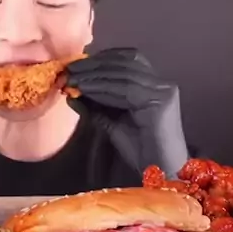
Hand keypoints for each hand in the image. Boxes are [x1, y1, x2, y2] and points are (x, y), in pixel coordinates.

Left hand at [66, 48, 189, 176]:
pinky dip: (103, 88)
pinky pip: (127, 89)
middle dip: (94, 65)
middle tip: (69, 70)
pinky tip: (85, 90)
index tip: (75, 65)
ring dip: (95, 75)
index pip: (126, 59)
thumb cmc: (139, 150)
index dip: (100, 59)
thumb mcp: (110, 122)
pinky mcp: (161, 100)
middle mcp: (161, 83)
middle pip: (125, 62)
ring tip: (73, 80)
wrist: (160, 172)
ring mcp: (163, 90)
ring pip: (124, 74)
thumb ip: (95, 106)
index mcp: (153, 84)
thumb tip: (71, 92)